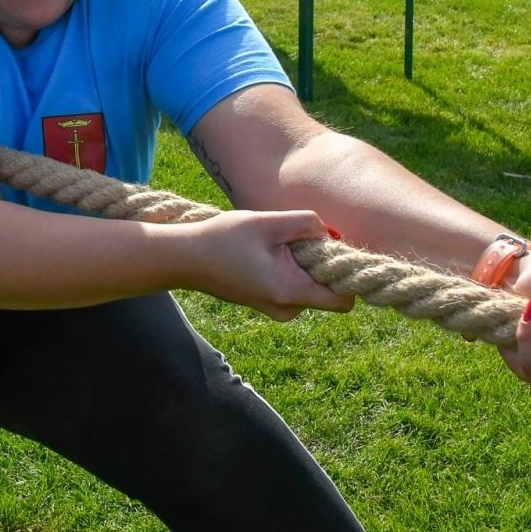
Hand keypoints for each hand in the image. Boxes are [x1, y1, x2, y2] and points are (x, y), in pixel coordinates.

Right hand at [185, 210, 354, 321]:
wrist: (183, 258)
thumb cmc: (222, 239)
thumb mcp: (267, 222)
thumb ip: (306, 223)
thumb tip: (332, 234)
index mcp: (290, 293)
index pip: (345, 300)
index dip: (346, 275)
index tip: (331, 249)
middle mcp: (286, 310)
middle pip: (328, 291)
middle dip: (321, 264)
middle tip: (293, 239)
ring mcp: (275, 310)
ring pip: (310, 287)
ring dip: (303, 264)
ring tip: (272, 244)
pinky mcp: (266, 303)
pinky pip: (294, 287)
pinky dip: (290, 269)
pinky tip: (264, 252)